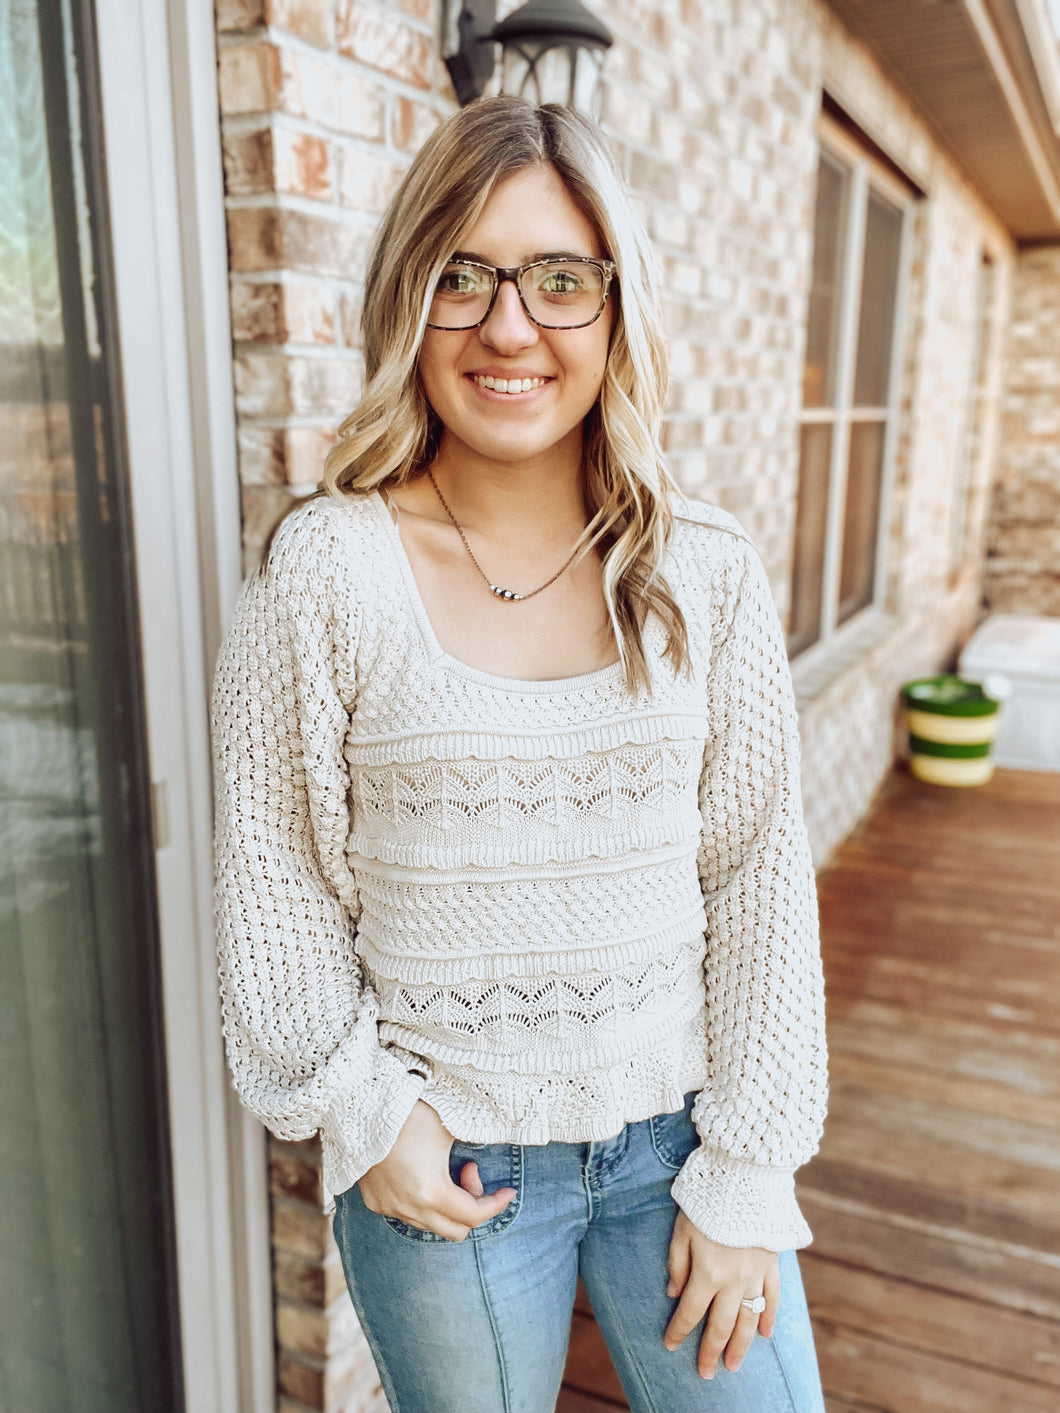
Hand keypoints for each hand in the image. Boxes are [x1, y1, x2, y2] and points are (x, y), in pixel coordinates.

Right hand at [357, 1100, 515, 1241]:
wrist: (362, 1105)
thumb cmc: (410, 1111)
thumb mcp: (450, 1127)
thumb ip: (473, 1149)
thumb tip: (491, 1155)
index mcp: (431, 1192)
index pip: (474, 1216)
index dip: (496, 1204)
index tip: (509, 1190)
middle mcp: (409, 1208)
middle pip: (456, 1230)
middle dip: (473, 1206)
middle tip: (469, 1170)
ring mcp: (389, 1207)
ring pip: (432, 1224)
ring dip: (448, 1204)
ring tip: (446, 1167)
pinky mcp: (375, 1202)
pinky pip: (410, 1215)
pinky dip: (426, 1203)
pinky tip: (424, 1173)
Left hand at [663, 1211, 779, 1378]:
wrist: (745, 1179)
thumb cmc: (706, 1202)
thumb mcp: (681, 1229)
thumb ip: (677, 1264)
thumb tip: (674, 1294)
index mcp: (707, 1272)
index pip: (690, 1312)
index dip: (678, 1331)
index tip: (670, 1345)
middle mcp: (733, 1281)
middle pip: (721, 1325)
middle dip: (711, 1351)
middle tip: (706, 1374)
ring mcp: (756, 1275)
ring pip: (748, 1320)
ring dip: (741, 1346)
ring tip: (733, 1365)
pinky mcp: (773, 1265)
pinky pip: (773, 1299)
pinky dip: (770, 1318)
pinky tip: (765, 1335)